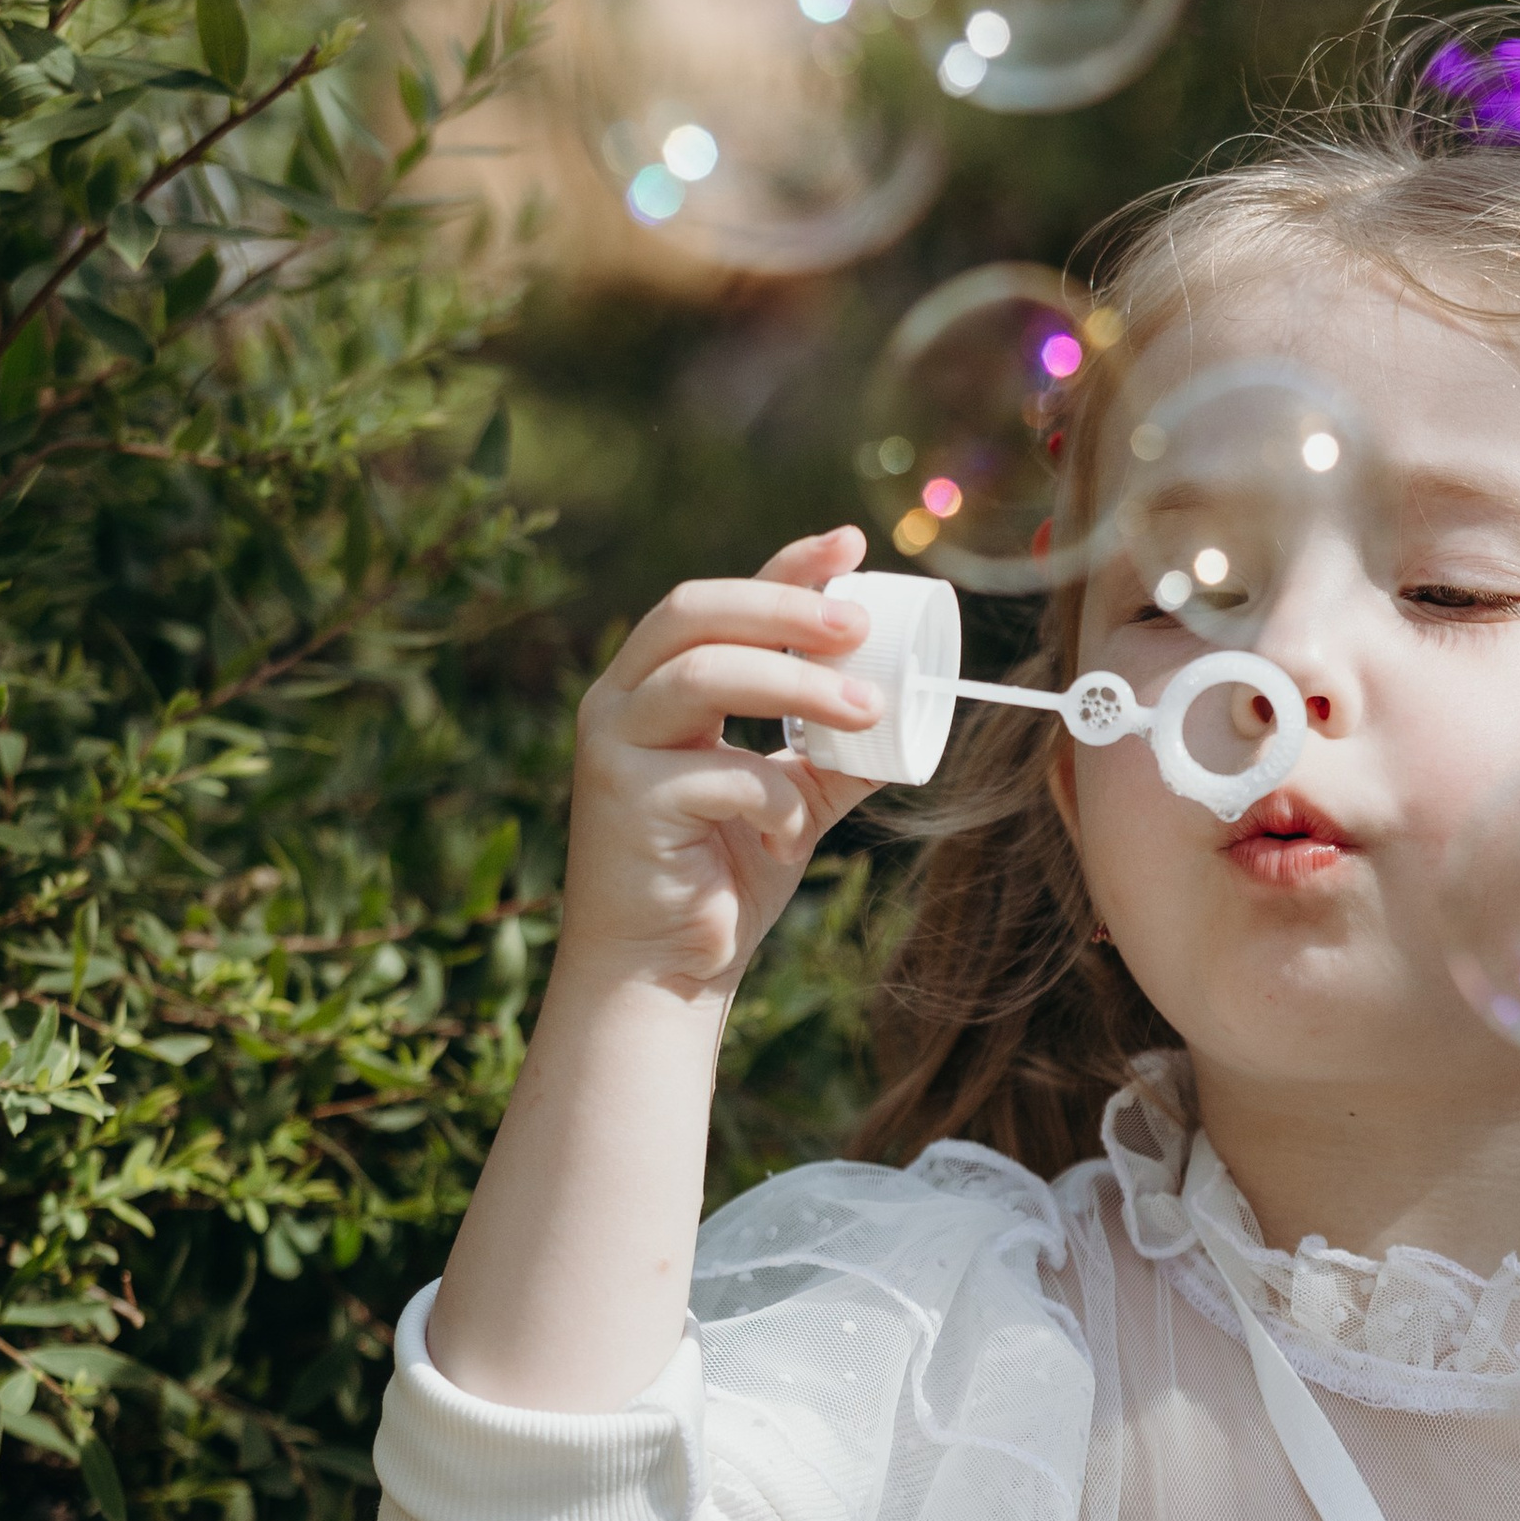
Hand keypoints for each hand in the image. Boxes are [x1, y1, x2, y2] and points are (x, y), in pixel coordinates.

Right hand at [565, 524, 884, 992]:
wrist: (663, 973)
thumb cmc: (720, 881)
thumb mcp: (791, 804)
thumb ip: (832, 756)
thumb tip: (906, 715)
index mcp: (657, 687)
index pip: (719, 603)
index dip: (785, 568)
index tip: (852, 547)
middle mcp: (622, 701)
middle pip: (697, 614)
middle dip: (785, 609)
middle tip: (862, 626)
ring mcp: (613, 745)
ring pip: (704, 675)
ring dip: (796, 686)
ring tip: (869, 711)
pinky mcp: (622, 799)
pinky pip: (720, 774)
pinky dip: (776, 803)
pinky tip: (793, 843)